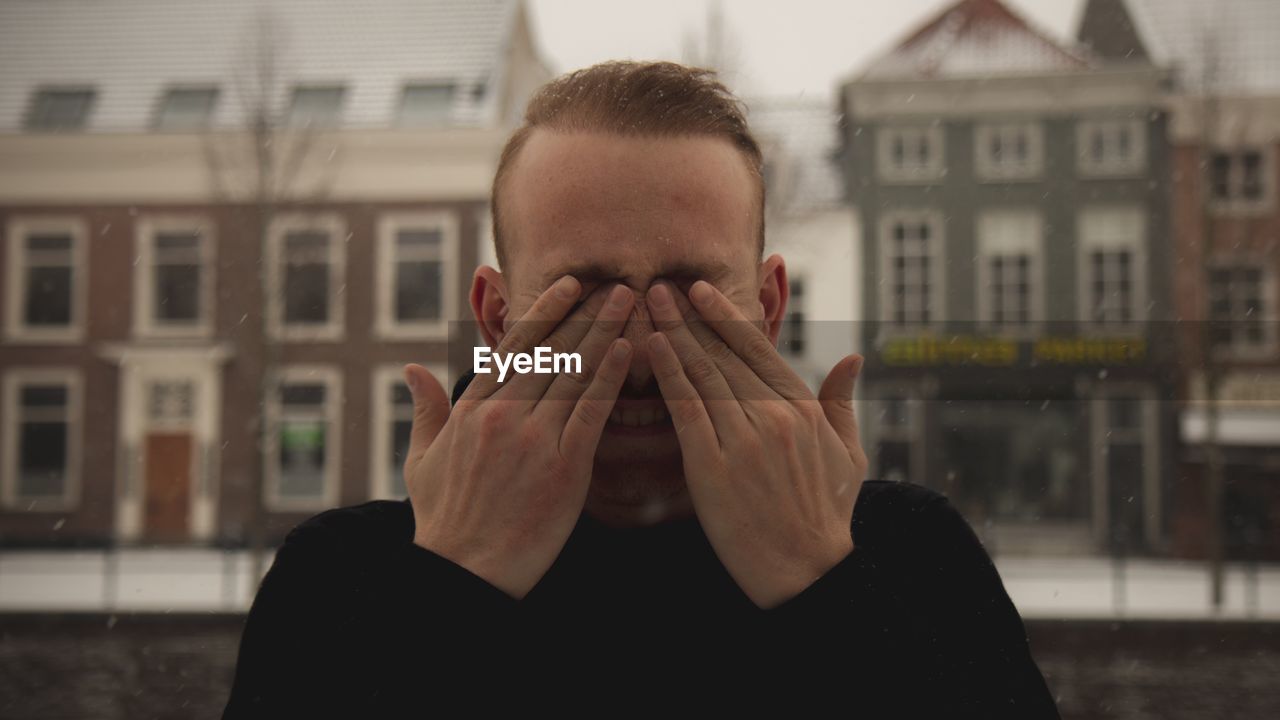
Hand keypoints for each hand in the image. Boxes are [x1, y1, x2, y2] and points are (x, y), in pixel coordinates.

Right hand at [402, 278, 634, 597]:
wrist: (463, 570)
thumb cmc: (442, 520)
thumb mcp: (421, 460)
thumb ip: (425, 410)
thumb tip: (412, 370)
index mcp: (471, 408)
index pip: (513, 347)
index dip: (544, 312)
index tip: (568, 285)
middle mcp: (502, 413)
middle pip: (550, 350)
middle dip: (583, 312)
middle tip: (612, 281)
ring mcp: (533, 437)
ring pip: (573, 371)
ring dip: (603, 331)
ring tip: (627, 300)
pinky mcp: (563, 466)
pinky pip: (591, 411)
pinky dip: (609, 377)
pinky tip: (626, 349)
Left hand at [645, 280, 867, 607]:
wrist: (806, 569)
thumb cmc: (826, 514)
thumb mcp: (848, 453)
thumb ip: (843, 402)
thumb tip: (854, 359)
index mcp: (802, 408)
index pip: (757, 348)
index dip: (725, 316)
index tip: (701, 289)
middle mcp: (773, 415)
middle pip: (723, 353)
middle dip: (689, 316)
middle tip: (660, 285)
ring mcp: (742, 439)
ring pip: (701, 373)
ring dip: (672, 333)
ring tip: (647, 304)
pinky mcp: (712, 466)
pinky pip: (685, 409)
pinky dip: (667, 374)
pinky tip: (649, 347)